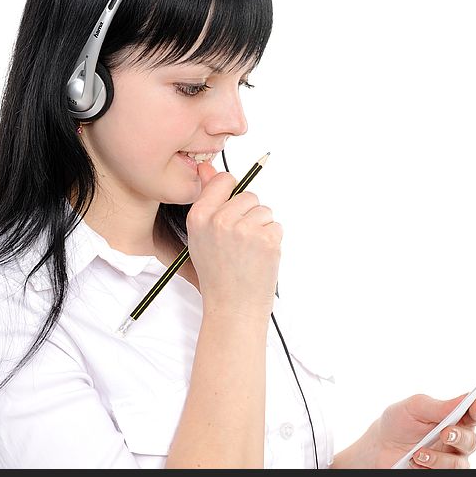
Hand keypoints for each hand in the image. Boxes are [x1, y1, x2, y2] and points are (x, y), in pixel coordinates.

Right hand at [186, 161, 281, 320]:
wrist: (233, 308)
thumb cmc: (217, 274)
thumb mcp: (201, 236)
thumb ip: (207, 200)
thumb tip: (207, 168)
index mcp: (199, 216)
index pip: (224, 180)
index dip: (232, 196)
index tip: (232, 213)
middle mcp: (220, 220)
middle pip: (248, 196)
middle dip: (249, 216)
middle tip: (240, 244)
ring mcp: (244, 229)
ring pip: (264, 211)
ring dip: (262, 229)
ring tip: (249, 253)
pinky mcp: (266, 238)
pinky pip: (276, 226)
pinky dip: (273, 241)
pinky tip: (260, 258)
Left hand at [371, 393, 475, 468]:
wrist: (381, 446)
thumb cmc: (399, 421)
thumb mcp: (413, 407)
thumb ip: (437, 406)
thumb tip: (464, 399)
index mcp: (456, 417)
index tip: (475, 405)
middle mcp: (458, 439)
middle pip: (472, 441)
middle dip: (460, 437)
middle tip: (444, 433)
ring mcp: (451, 458)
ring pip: (460, 464)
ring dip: (440, 459)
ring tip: (418, 452)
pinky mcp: (440, 472)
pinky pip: (447, 474)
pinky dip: (430, 467)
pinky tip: (415, 460)